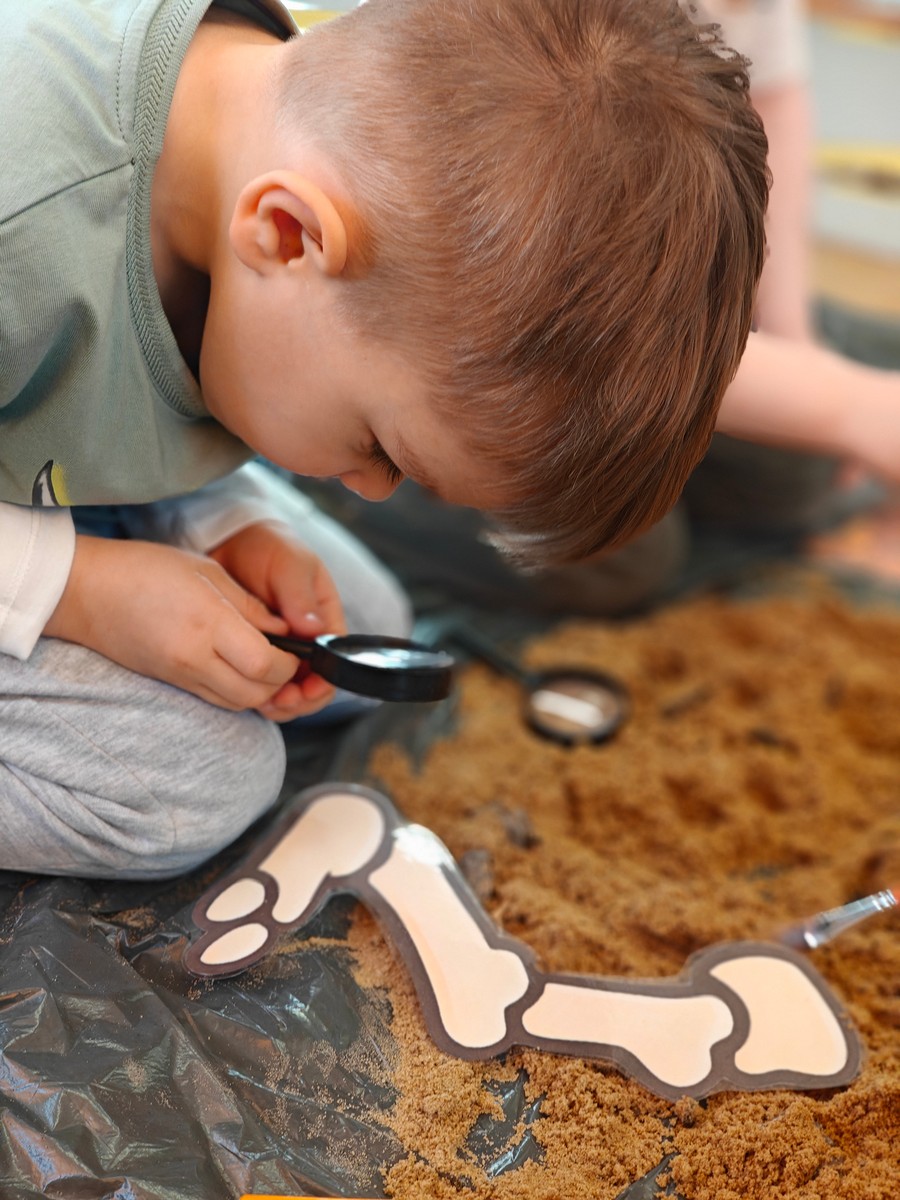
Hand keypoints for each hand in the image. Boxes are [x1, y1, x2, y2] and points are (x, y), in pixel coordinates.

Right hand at [44, 535, 306, 714]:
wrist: (85, 590)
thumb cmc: (144, 569)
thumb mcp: (207, 572)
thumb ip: (250, 606)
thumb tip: (285, 630)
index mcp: (208, 623)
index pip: (265, 665)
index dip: (289, 662)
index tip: (294, 646)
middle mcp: (194, 657)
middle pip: (256, 693)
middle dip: (280, 680)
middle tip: (285, 656)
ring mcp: (180, 674)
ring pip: (237, 703)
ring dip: (259, 689)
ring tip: (263, 661)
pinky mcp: (170, 682)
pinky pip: (215, 698)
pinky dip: (236, 690)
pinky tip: (237, 667)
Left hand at [208, 520, 346, 719]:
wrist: (231, 541)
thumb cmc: (268, 547)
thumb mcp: (289, 564)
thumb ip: (300, 596)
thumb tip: (314, 630)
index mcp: (325, 617)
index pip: (337, 659)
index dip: (324, 681)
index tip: (305, 690)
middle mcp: (308, 638)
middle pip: (315, 682)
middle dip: (301, 699)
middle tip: (279, 701)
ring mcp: (283, 648)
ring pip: (290, 688)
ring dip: (280, 701)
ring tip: (262, 702)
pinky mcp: (257, 652)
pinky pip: (263, 681)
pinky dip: (258, 692)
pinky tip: (246, 693)